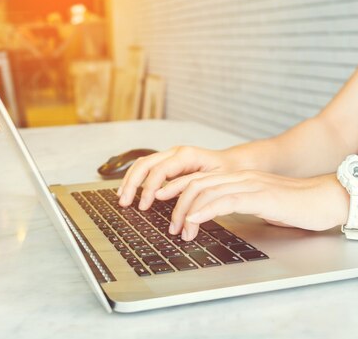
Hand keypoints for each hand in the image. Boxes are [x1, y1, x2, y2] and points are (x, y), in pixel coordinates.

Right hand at [118, 146, 235, 209]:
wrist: (234, 163)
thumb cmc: (227, 173)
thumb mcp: (213, 181)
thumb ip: (190, 187)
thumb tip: (164, 197)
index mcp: (186, 155)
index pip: (159, 170)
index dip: (149, 188)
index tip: (144, 206)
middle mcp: (175, 152)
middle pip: (145, 164)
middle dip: (132, 183)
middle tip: (125, 202)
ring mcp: (170, 156)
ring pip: (143, 164)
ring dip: (131, 181)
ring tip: (123, 197)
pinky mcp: (168, 163)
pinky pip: (147, 168)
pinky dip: (137, 179)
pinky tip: (131, 191)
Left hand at [153, 170, 348, 239]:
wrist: (327, 200)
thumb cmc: (296, 206)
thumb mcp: (260, 205)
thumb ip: (239, 205)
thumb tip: (218, 216)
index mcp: (238, 178)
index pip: (199, 178)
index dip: (176, 188)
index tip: (159, 201)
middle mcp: (240, 177)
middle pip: (196, 183)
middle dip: (176, 203)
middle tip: (169, 224)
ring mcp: (250, 184)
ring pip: (206, 191)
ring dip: (187, 211)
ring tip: (179, 229)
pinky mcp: (260, 196)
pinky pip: (226, 200)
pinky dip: (205, 209)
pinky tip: (195, 219)